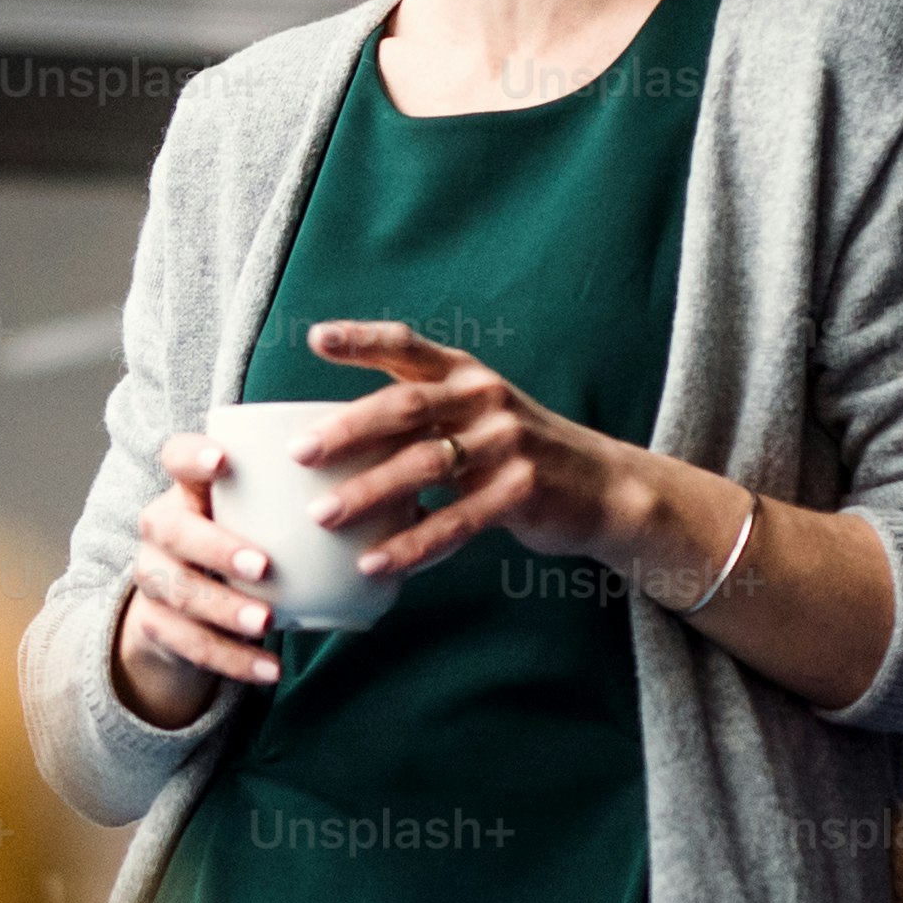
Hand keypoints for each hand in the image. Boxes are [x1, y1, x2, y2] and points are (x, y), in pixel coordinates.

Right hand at [109, 431, 280, 727]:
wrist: (187, 609)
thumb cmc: (244, 544)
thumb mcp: (262, 520)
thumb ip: (309, 507)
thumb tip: (406, 504)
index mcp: (188, 489)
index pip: (175, 457)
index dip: (193, 456)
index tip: (224, 460)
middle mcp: (161, 527)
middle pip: (172, 529)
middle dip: (216, 547)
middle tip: (264, 565)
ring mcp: (152, 577)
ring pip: (178, 591)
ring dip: (225, 608)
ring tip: (267, 622)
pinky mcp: (156, 625)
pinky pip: (190, 644)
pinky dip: (232, 659)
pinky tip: (269, 667)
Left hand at [288, 320, 736, 599]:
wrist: (603, 486)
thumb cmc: (514, 450)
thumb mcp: (474, 414)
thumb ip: (417, 416)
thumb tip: (327, 441)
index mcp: (464, 373)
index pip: (406, 346)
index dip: (361, 339)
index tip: (314, 339)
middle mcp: (484, 399)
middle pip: (405, 407)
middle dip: (347, 430)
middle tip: (299, 454)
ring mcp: (506, 444)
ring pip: (424, 466)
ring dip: (368, 493)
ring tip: (323, 518)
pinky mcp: (520, 492)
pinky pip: (455, 522)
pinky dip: (411, 545)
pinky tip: (375, 563)